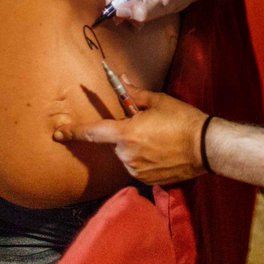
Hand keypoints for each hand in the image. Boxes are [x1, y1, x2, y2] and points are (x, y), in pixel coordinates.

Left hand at [53, 83, 208, 185]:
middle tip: (149, 126)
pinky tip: (163, 152)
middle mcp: (126, 154)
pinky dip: (145, 160)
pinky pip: (138, 167)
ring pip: (126, 155)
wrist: (205, 147)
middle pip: (115, 143)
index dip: (73, 132)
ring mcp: (136, 170)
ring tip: (160, 140)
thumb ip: (135, 94)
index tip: (58, 134)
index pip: (93, 132)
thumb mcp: (158, 101)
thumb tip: (122, 82)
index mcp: (125, 134)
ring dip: (136, 148)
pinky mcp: (147, 180)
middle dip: (126, 134)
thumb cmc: (182, 120)